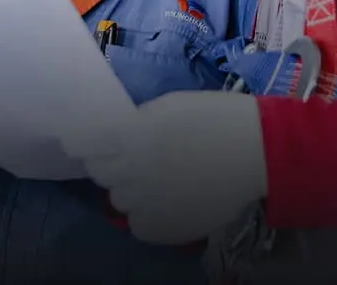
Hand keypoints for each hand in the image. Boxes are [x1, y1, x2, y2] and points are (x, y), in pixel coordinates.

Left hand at [63, 90, 266, 244]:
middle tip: (138, 160)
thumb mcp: (164, 107)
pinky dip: (148, 217)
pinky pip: (139, 225)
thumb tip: (116, 134)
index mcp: (124, 135)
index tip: (93, 141)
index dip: (87, 142)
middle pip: (101, 172)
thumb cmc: (212, 117)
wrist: (253, 151)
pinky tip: (169, 203)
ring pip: (119, 200)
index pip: (82, 144)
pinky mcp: (159, 228)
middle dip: (114, 165)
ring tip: (159, 183)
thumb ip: (134, 123)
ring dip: (132, 191)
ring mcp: (141, 203)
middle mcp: (125, 171)